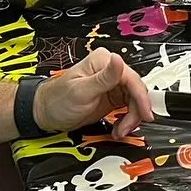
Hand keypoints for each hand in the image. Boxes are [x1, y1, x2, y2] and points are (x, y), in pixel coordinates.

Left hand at [34, 48, 153, 137]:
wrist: (45, 114)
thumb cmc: (57, 100)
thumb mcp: (81, 91)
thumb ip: (104, 77)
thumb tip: (118, 59)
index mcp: (103, 62)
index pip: (131, 78)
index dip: (141, 97)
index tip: (145, 113)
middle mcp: (110, 71)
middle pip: (136, 90)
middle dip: (135, 112)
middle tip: (127, 127)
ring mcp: (112, 84)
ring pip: (134, 100)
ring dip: (131, 118)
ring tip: (120, 130)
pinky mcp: (112, 98)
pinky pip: (128, 108)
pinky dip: (126, 120)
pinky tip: (119, 128)